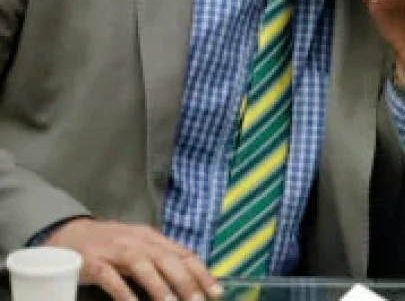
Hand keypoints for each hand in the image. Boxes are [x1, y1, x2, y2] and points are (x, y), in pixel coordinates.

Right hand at [44, 219, 220, 300]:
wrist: (67, 234)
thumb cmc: (109, 245)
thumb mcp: (139, 246)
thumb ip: (161, 258)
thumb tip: (190, 278)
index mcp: (152, 238)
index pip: (184, 254)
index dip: (201, 273)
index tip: (216, 292)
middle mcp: (136, 241)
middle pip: (167, 259)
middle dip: (186, 281)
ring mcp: (113, 250)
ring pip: (142, 265)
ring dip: (158, 285)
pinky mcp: (92, 262)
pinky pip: (109, 276)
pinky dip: (122, 290)